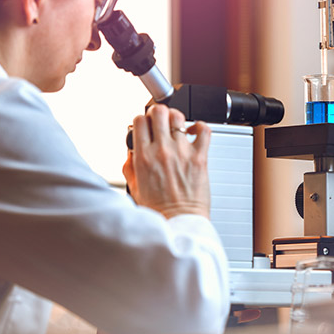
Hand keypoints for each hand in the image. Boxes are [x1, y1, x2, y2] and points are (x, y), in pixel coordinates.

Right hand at [122, 104, 210, 218]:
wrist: (180, 220)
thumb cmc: (159, 210)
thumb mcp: (134, 187)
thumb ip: (129, 167)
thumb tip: (131, 153)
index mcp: (143, 157)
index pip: (139, 121)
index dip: (142, 120)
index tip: (145, 125)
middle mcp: (162, 150)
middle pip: (159, 112)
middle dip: (158, 113)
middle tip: (160, 121)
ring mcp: (182, 152)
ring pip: (178, 117)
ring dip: (176, 118)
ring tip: (177, 126)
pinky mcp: (200, 157)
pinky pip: (204, 130)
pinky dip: (200, 126)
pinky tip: (195, 131)